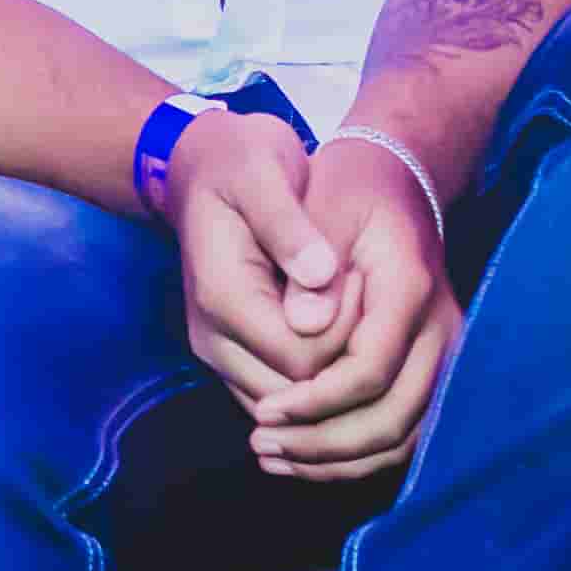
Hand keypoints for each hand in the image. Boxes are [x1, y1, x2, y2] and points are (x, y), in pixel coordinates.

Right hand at [155, 108, 345, 410]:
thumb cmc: (238, 162)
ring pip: (289, 408)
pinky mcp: (230, 356)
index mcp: (223, 297)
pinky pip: (281, 397)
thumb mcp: (263, 174)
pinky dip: (316, 383)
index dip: (348, 336)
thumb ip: (290, 228)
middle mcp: (212, 338)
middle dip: (343, 364)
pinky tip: (341, 333)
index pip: (304, 360)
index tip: (366, 281)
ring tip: (356, 314)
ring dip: (332, 379)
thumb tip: (322, 277)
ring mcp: (219, 353)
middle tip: (369, 299)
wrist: (201, 167)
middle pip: (297, 394)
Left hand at [245, 133, 460, 478]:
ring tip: (273, 456)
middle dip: (322, 442)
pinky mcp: (435, 371)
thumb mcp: (319, 208)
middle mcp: (441, 330)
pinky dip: (355, 454)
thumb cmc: (346, 191)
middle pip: (392, 419)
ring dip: (336, 459)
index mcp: (410, 288)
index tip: (264, 409)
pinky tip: (301, 455)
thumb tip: (299, 328)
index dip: (314, 401)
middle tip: (262, 443)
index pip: (368, 372)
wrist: (392, 181)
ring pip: (402, 438)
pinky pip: (404, 432)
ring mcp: (446, 355)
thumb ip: (306, 266)